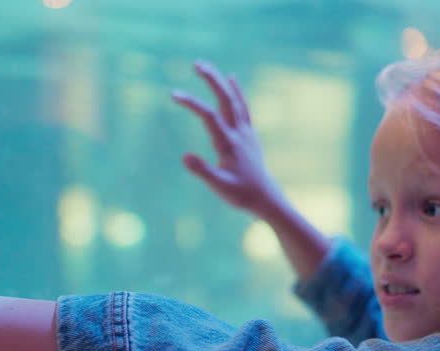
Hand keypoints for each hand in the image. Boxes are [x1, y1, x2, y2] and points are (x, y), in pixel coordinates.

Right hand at [172, 60, 284, 215]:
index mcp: (228, 144)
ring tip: (205, 66)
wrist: (267, 198)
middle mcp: (239, 133)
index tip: (173, 94)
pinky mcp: (250, 134)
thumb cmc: (241, 194)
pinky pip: (244, 107)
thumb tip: (184, 156)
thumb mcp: (219, 187)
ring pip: (234, 100)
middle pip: (225, 99)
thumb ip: (202, 171)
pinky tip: (232, 79)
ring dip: (220, 81)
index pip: (209, 116)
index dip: (192, 102)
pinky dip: (237, 91)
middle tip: (196, 63)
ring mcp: (246, 132)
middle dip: (211, 80)